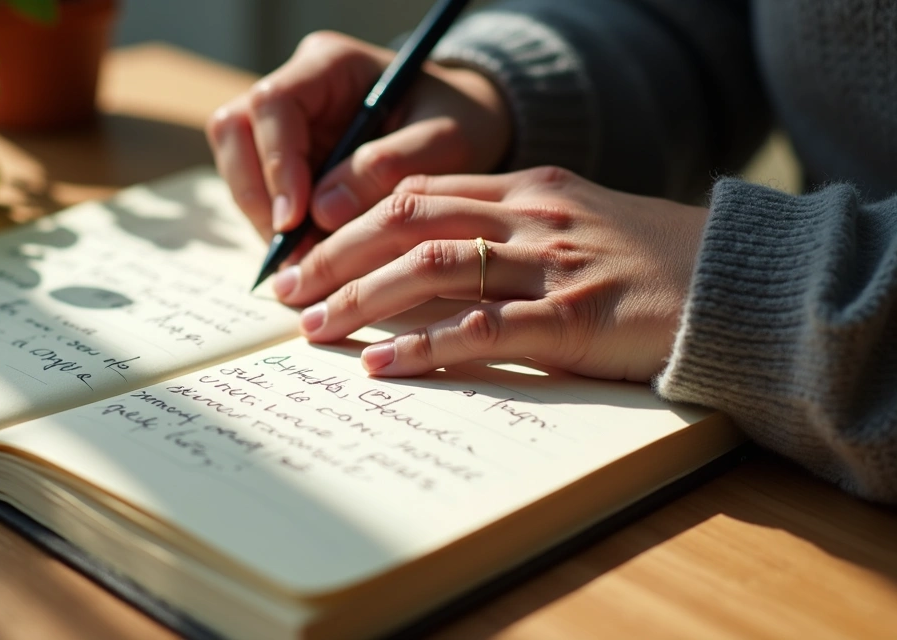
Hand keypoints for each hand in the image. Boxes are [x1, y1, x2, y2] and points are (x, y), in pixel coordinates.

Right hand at [207, 31, 510, 238]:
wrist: (465, 129)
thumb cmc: (462, 122)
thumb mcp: (448, 141)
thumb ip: (391, 167)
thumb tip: (321, 212)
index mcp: (331, 64)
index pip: (273, 104)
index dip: (275, 162)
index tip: (296, 218)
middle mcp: (297, 88)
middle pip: (235, 131)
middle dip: (256, 195)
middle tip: (291, 251)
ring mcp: (285, 124)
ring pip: (238, 164)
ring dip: (261, 217)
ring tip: (304, 261)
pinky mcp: (286, 159)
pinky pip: (260, 192)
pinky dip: (277, 228)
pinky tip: (311, 255)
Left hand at [271, 168, 709, 381]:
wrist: (742, 285)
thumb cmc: (653, 263)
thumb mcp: (576, 226)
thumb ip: (506, 235)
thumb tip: (423, 270)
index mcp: (528, 187)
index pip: (416, 193)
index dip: (350, 224)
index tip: (306, 257)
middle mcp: (532, 215)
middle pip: (407, 222)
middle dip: (336, 257)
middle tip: (286, 295)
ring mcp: (553, 264)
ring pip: (432, 268)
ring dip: (362, 298)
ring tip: (314, 328)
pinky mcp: (576, 319)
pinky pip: (483, 330)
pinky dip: (425, 348)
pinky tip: (382, 365)